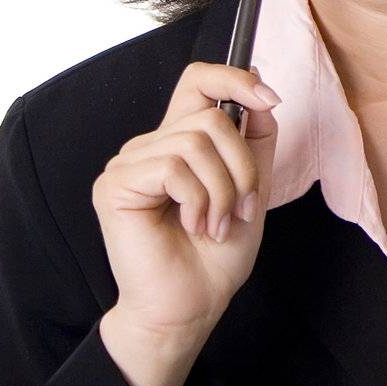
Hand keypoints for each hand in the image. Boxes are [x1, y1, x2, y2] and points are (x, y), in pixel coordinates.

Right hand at [92, 61, 281, 339]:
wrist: (190, 306)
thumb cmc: (216, 256)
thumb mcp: (252, 187)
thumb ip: (255, 140)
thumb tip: (261, 96)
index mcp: (180, 142)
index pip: (198, 80)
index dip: (235, 78)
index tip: (271, 99)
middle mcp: (151, 145)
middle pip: (210, 116)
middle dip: (242, 165)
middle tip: (242, 208)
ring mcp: (129, 163)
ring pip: (196, 141)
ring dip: (223, 190)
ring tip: (217, 224)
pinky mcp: (116, 184)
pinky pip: (174, 168)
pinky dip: (199, 200)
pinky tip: (193, 226)